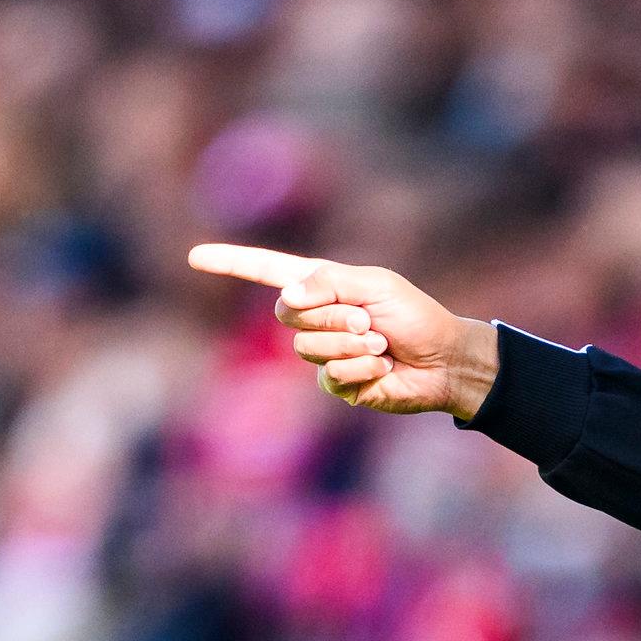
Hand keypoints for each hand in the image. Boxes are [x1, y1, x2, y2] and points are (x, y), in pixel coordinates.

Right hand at [184, 243, 499, 419]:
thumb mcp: (375, 286)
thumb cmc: (416, 317)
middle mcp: (316, 318)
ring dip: (351, 344)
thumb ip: (329, 284)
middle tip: (368, 321)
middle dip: (332, 316)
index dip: (231, 263)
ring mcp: (323, 352)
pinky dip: (360, 368)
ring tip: (380, 344)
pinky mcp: (337, 383)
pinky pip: (330, 375)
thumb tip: (284, 295)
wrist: (445, 361)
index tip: (195, 257)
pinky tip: (381, 367)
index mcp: (322, 286)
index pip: (266, 271)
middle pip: (287, 315)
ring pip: (308, 348)